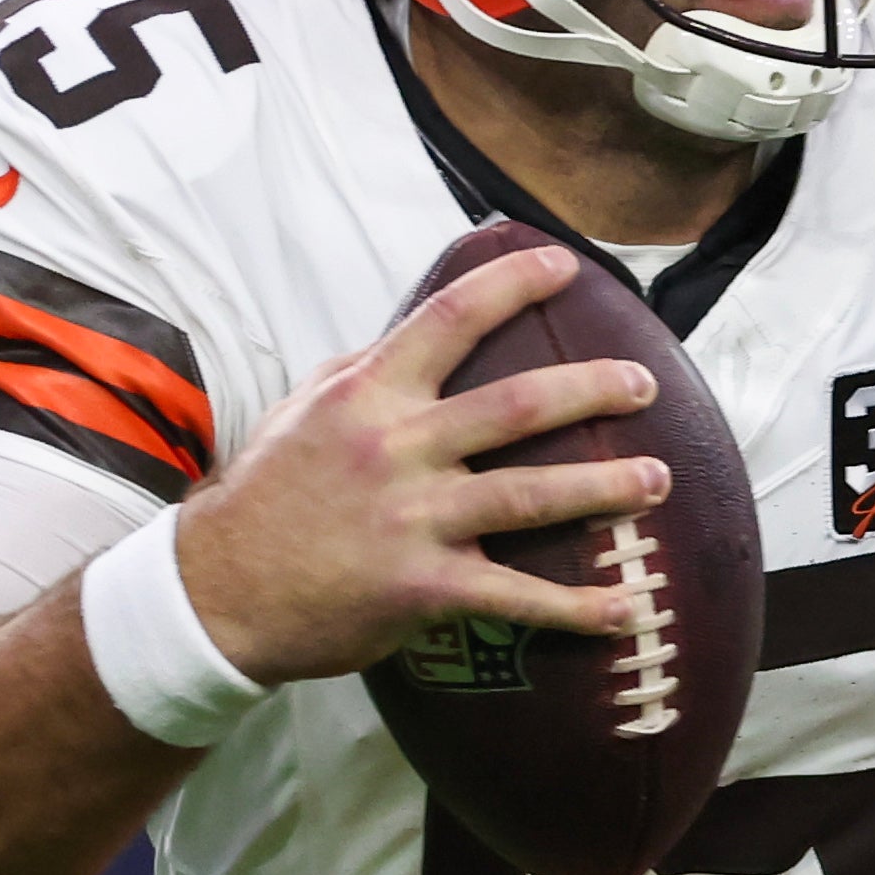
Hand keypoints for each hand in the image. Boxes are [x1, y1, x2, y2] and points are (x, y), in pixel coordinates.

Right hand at [175, 245, 669, 683]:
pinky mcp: (423, 587)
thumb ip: (367, 369)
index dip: (512, 286)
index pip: (450, 320)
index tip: (567, 266)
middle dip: (591, 391)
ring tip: (657, 479)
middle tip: (644, 385)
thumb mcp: (305, 409)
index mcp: (369, 394)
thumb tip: (419, 329)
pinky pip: (516, 595)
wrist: (217, 591)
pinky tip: (628, 607)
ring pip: (530, 494)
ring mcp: (412, 519)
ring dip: (604, 487)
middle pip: (516, 407)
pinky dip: (577, 606)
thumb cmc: (268, 493)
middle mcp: (396, 448)